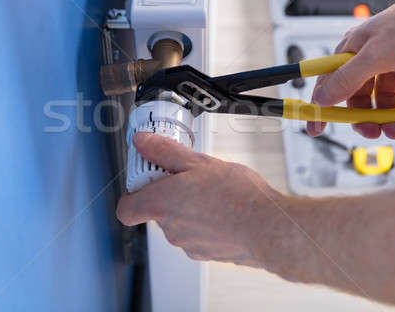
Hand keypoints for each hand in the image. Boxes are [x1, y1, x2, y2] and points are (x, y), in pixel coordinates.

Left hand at [116, 132, 276, 265]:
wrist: (268, 227)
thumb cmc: (237, 196)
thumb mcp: (199, 162)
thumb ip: (165, 151)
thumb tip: (143, 142)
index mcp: (162, 204)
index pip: (126, 209)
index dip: (132, 194)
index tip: (147, 178)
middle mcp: (170, 229)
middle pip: (156, 211)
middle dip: (168, 194)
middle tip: (189, 178)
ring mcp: (188, 244)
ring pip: (178, 222)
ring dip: (188, 208)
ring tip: (212, 192)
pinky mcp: (206, 253)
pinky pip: (197, 234)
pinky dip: (204, 223)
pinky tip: (223, 209)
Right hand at [307, 0, 394, 138]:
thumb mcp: (375, 56)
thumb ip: (347, 79)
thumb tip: (321, 98)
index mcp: (353, 49)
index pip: (329, 82)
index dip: (322, 106)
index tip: (317, 128)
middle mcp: (372, 55)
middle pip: (360, 95)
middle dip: (365, 117)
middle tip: (373, 132)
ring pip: (388, 97)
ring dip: (393, 117)